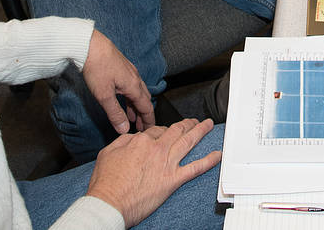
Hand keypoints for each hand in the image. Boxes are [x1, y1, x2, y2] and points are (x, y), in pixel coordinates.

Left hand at [82, 30, 154, 134]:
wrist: (89, 45)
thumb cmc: (97, 67)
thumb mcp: (104, 95)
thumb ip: (115, 113)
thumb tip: (124, 129)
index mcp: (133, 86)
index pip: (146, 107)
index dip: (149, 120)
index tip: (150, 130)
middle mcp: (135, 78)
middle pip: (144, 99)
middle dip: (144, 114)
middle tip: (141, 127)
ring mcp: (129, 71)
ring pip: (138, 92)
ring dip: (136, 106)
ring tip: (132, 117)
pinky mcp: (122, 67)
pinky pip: (131, 85)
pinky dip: (131, 97)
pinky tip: (124, 99)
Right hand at [86, 118, 221, 226]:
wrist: (110, 203)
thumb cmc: (106, 182)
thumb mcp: (108, 152)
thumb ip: (124, 141)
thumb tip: (133, 137)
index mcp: (141, 141)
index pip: (156, 130)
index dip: (161, 131)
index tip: (163, 133)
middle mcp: (157, 149)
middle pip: (176, 130)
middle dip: (186, 124)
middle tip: (193, 121)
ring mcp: (167, 164)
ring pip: (188, 142)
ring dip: (200, 131)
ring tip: (207, 125)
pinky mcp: (173, 180)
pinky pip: (195, 168)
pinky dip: (208, 160)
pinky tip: (217, 155)